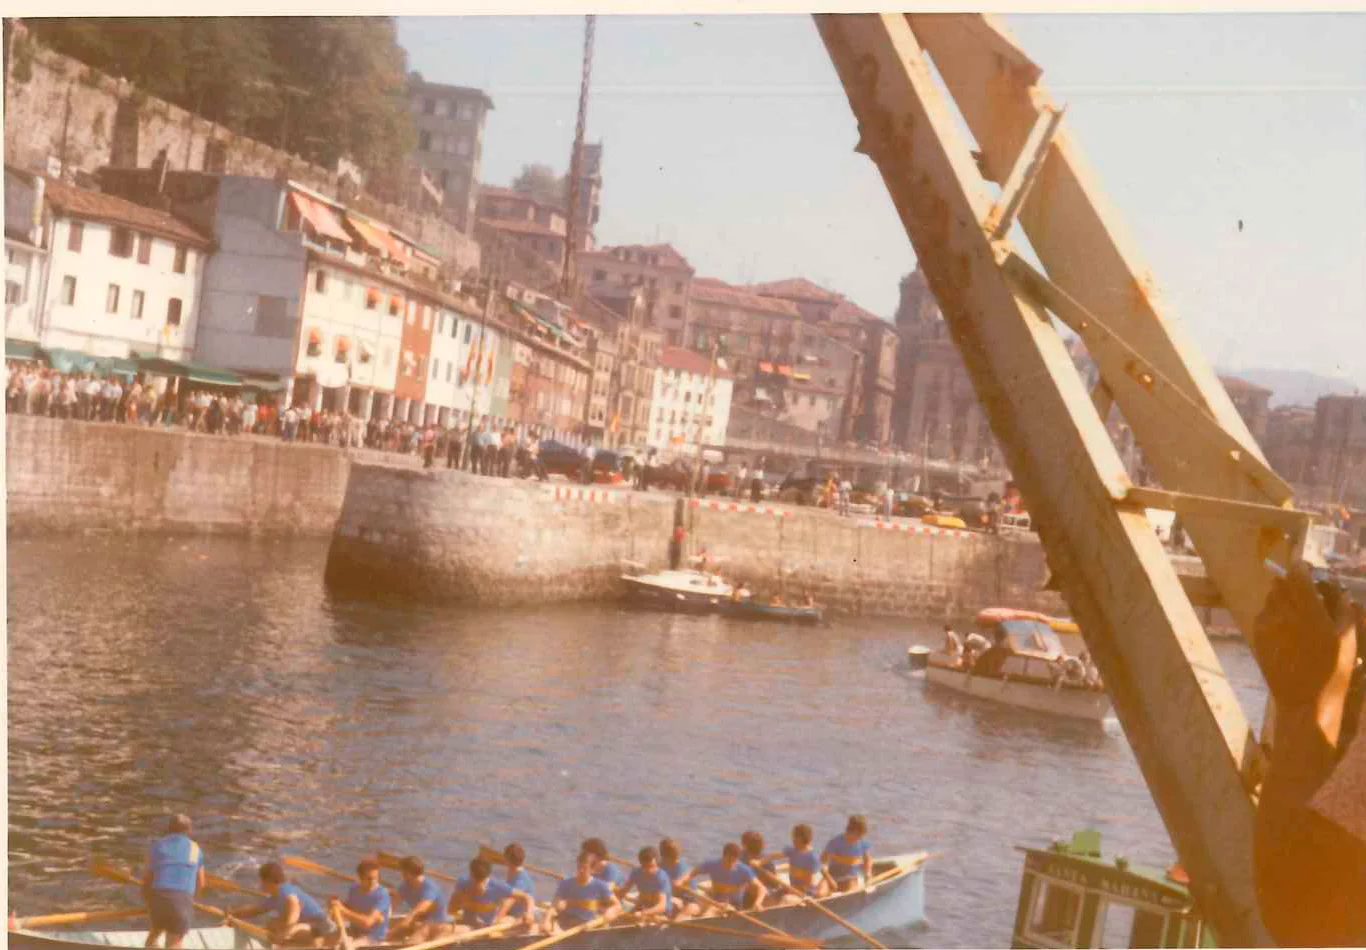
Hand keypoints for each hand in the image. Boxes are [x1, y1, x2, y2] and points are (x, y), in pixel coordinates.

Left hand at [1254, 562, 1358, 709]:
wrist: (1304, 700)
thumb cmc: (1333, 671)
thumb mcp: (1348, 638)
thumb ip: (1342, 607)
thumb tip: (1336, 587)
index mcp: (1307, 610)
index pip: (1297, 573)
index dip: (1302, 568)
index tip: (1309, 569)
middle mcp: (1282, 612)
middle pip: (1282, 583)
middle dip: (1293, 584)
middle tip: (1307, 595)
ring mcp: (1265, 624)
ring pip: (1272, 598)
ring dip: (1283, 600)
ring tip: (1299, 616)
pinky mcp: (1256, 635)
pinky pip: (1265, 615)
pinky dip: (1275, 615)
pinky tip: (1288, 632)